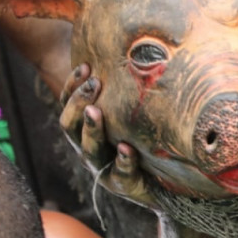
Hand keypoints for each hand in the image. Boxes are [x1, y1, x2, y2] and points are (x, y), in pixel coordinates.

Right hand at [59, 64, 159, 209]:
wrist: (168, 185)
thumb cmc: (148, 142)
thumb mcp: (135, 116)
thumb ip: (128, 93)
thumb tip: (131, 51)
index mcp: (87, 130)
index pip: (68, 106)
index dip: (72, 87)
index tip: (85, 66)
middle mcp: (91, 149)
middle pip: (71, 126)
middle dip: (78, 103)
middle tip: (95, 84)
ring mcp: (105, 169)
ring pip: (90, 150)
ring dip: (92, 130)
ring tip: (96, 112)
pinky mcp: (125, 186)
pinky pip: (121, 175)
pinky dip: (123, 161)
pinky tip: (126, 148)